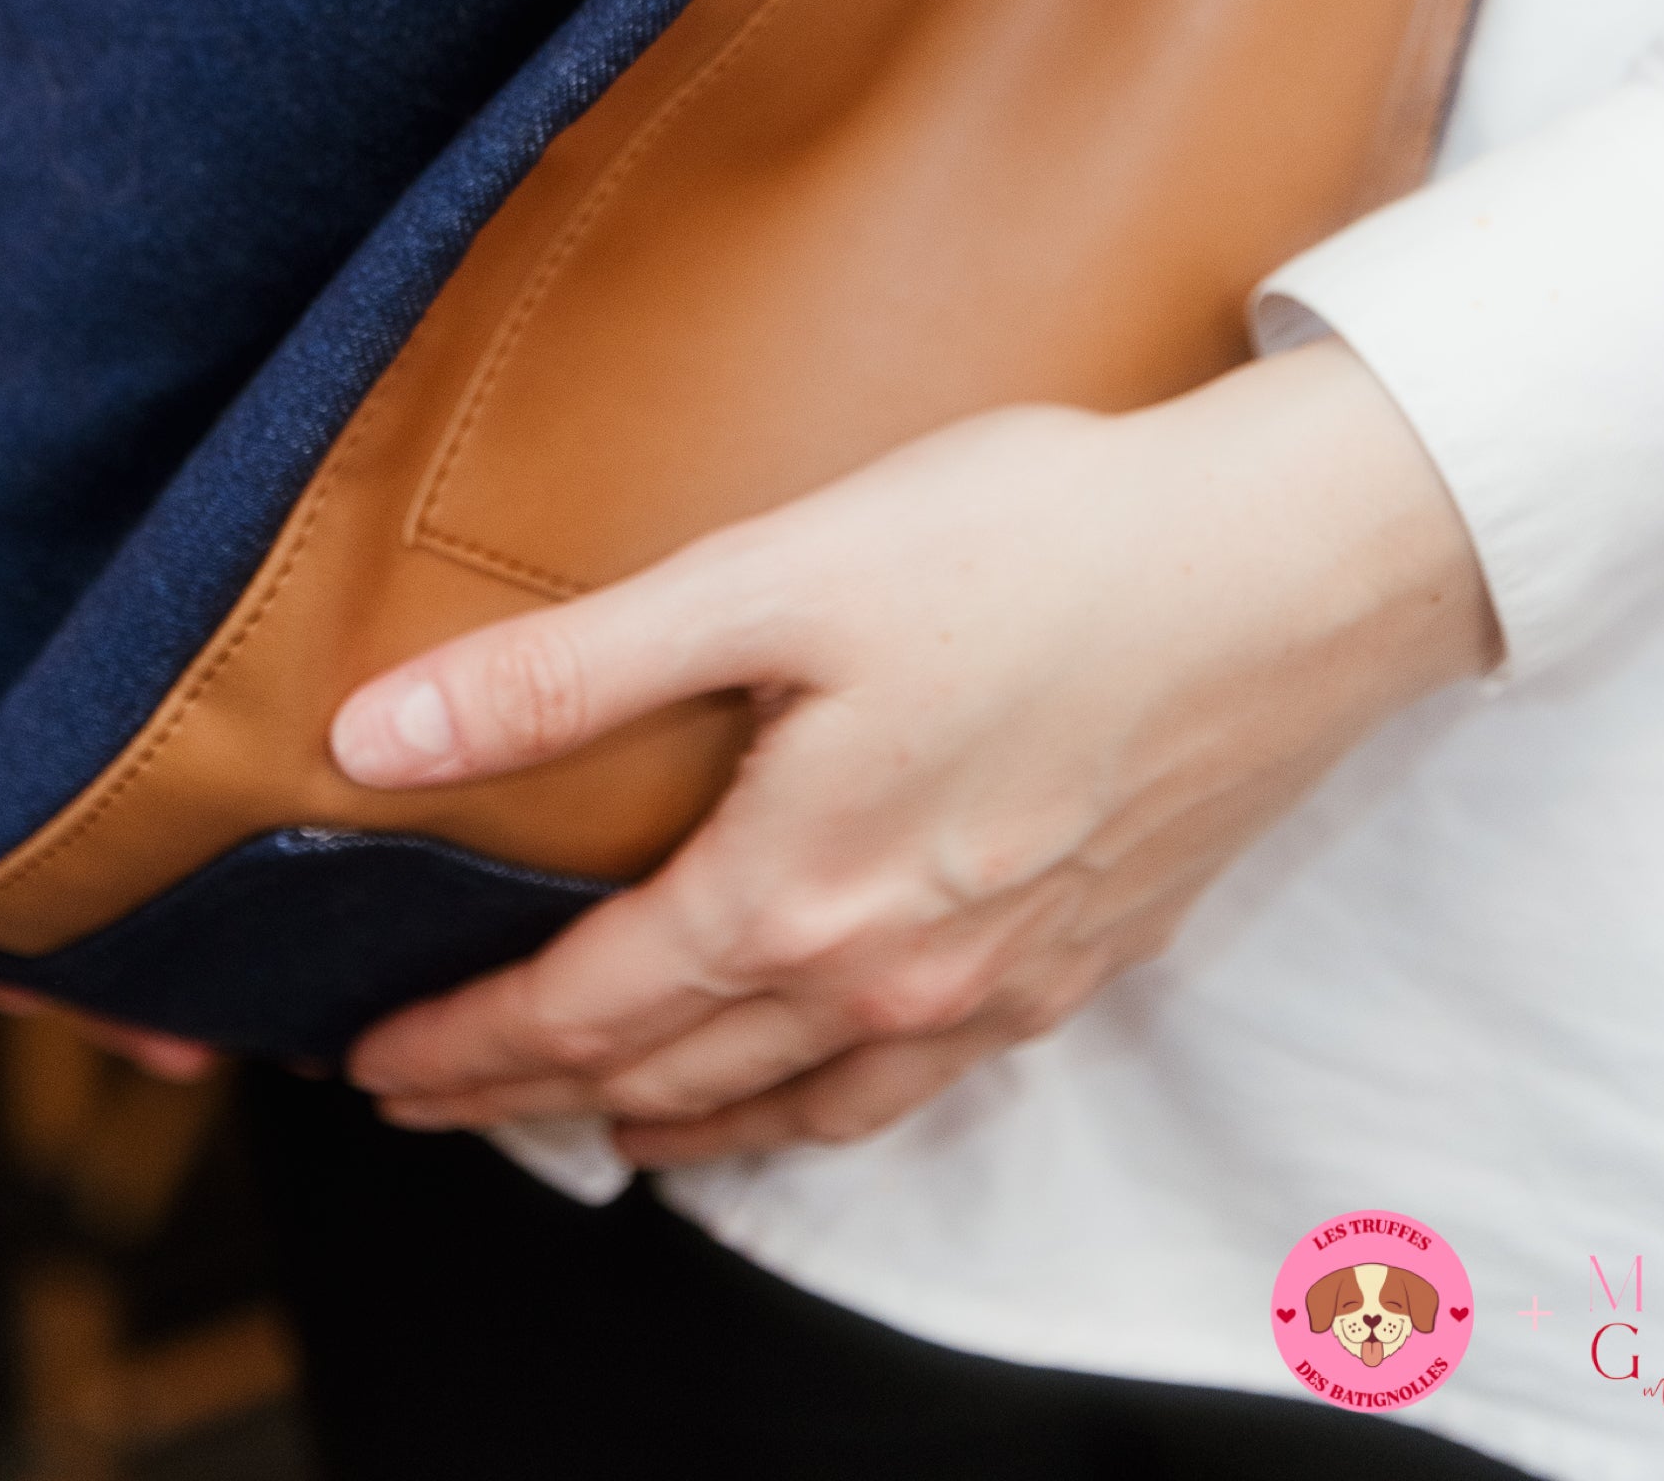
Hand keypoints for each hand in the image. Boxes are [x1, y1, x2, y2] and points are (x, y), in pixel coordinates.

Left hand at [329, 339, 1495, 1162]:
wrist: (1291, 568)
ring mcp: (996, 988)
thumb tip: (379, 738)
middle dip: (532, 1099)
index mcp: (797, 893)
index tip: (372, 1062)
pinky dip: (817, 1109)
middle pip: (669, 1077)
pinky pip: (911, 1089)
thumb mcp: (773, 574)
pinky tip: (808, 1080)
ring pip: (794, 1108)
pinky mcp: (1081, 961)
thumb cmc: (1038, 541)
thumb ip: (570, 670)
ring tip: (598, 1122)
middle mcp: (892, 978)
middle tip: (434, 1102)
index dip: (465, 1044)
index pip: (582, 1012)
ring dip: (674, 1123)